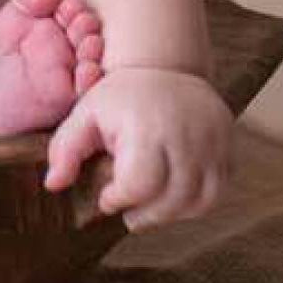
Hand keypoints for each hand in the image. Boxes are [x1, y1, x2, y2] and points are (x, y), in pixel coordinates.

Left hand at [43, 65, 232, 230]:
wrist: (167, 66)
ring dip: (171, 215)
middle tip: (127, 212)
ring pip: (198, 202)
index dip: (119, 199)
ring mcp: (212, 142)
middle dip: (145, 215)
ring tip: (148, 209)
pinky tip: (171, 197)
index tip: (107, 197)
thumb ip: (65, 149)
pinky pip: (217, 192)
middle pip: (171, 200)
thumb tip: (53, 185)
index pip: (138, 184)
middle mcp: (185, 134)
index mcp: (146, 126)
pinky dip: (195, 205)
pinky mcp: (229, 147)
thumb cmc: (121, 95)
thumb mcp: (87, 113)